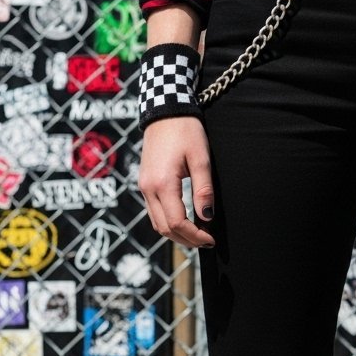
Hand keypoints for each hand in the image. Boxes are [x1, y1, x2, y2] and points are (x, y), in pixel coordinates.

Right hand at [138, 117, 214, 247]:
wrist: (165, 112)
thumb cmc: (186, 132)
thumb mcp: (201, 159)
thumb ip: (203, 190)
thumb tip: (207, 217)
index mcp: (163, 183)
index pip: (177, 222)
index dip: (195, 236)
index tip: (211, 239)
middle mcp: (149, 188)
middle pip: (164, 228)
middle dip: (186, 240)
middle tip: (206, 242)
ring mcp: (144, 187)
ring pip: (157, 223)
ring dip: (176, 234)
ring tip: (197, 235)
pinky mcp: (144, 184)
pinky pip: (154, 212)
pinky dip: (168, 223)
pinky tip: (185, 222)